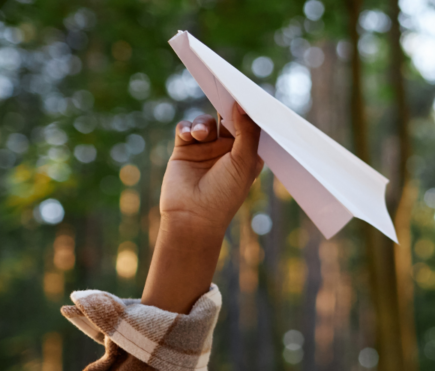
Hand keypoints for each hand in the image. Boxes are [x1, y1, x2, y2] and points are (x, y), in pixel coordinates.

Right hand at [160, 103, 262, 235]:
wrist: (192, 216)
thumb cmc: (225, 193)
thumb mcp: (244, 162)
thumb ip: (247, 132)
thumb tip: (243, 105)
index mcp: (248, 153)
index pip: (250, 125)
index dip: (249, 110)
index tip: (248, 93)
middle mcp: (227, 149)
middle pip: (227, 118)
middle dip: (225, 106)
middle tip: (224, 91)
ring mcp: (205, 149)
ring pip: (205, 122)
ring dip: (202, 123)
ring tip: (201, 135)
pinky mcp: (184, 150)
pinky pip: (185, 128)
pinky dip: (187, 128)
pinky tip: (189, 136)